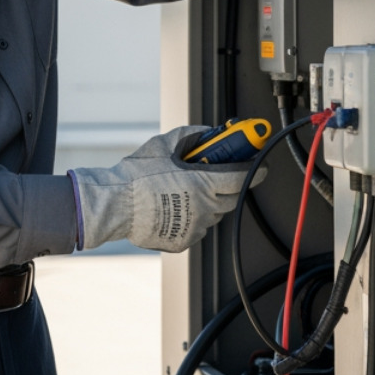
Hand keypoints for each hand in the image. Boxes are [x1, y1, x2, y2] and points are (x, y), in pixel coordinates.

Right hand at [68, 126, 262, 251]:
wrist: (114, 205)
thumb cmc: (136, 176)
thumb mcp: (165, 145)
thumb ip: (192, 137)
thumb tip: (208, 133)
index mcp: (202, 182)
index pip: (241, 177)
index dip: (255, 169)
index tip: (261, 165)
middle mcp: (204, 207)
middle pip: (232, 197)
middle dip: (230, 185)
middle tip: (220, 174)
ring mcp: (195, 227)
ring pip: (214, 213)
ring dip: (209, 202)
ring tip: (186, 190)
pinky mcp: (184, 241)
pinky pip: (198, 228)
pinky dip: (193, 217)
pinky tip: (175, 206)